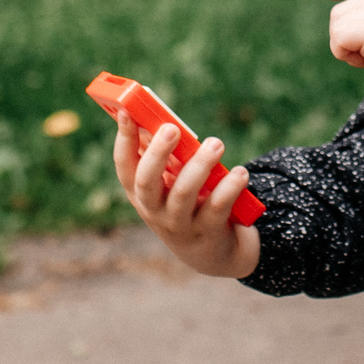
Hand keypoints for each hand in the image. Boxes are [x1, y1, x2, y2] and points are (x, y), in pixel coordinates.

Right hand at [112, 117, 260, 279]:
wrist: (210, 252)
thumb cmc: (186, 203)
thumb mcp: (170, 184)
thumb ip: (166, 157)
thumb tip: (161, 119)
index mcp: (140, 193)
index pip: (124, 165)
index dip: (123, 139)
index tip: (127, 111)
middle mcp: (154, 210)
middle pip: (147, 182)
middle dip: (158, 153)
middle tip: (172, 128)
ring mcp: (179, 224)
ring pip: (184, 193)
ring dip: (200, 165)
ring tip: (216, 143)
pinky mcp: (207, 232)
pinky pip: (217, 207)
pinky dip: (230, 187)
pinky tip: (241, 173)